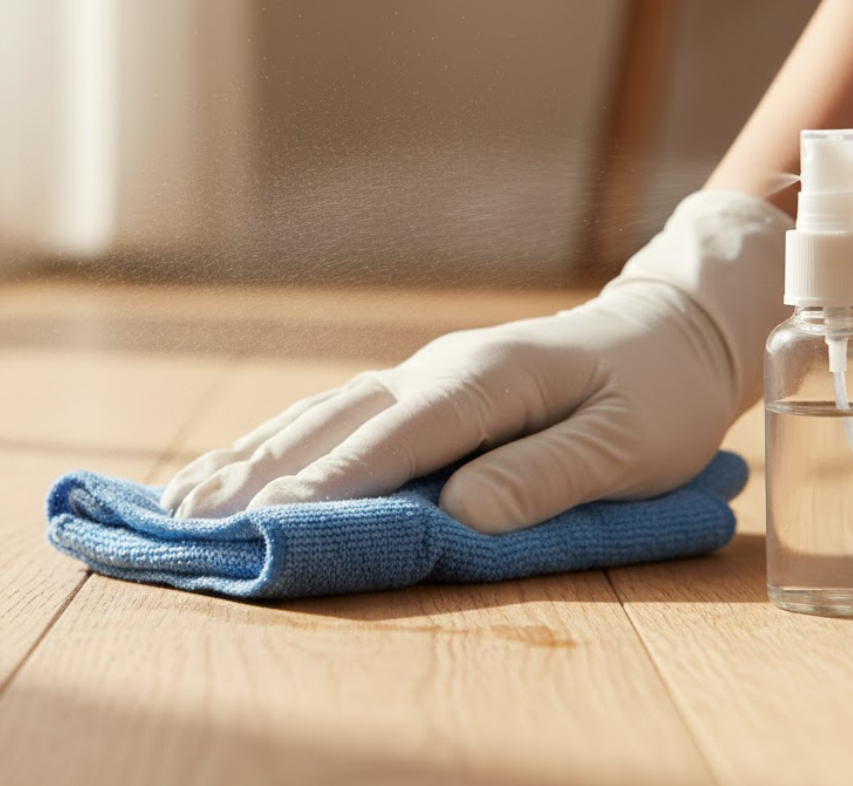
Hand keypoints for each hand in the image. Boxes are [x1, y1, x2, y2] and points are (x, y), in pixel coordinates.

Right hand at [161, 192, 790, 531]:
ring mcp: (419, 376)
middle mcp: (435, 371)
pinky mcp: (415, 391)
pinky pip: (333, 417)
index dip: (330, 482)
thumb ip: (543, 475)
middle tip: (192, 521)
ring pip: (318, 417)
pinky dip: (277, 445)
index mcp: (485, 380)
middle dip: (260, 475)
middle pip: (333, 424)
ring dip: (250, 459)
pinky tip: (237, 466)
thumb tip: (458, 512)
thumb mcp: (628, 443)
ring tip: (185, 501)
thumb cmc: (658, 394)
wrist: (668, 331)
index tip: (265, 521)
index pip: (395, 439)